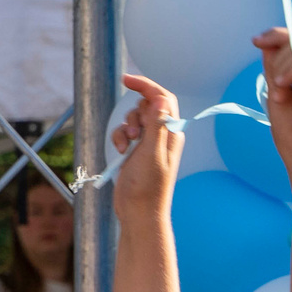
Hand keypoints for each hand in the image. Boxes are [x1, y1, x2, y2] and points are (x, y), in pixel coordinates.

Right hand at [112, 73, 182, 224]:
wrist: (139, 212)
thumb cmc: (149, 187)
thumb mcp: (151, 153)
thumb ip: (156, 125)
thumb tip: (161, 98)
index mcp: (172, 133)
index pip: (163, 98)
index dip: (146, 86)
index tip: (127, 80)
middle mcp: (162, 135)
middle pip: (146, 106)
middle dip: (134, 115)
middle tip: (134, 134)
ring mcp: (148, 143)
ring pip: (133, 119)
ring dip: (125, 128)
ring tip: (126, 146)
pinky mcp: (135, 151)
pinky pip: (124, 133)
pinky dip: (119, 139)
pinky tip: (120, 152)